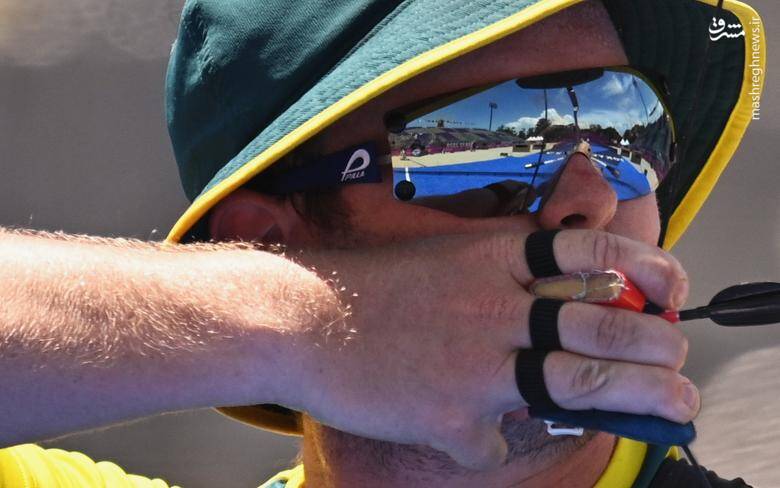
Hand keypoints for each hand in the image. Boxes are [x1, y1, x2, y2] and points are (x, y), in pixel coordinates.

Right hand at [288, 230, 694, 469]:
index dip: (645, 269)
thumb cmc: (369, 286)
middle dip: (658, 344)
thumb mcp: (442, 257)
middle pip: (602, 325)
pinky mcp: (451, 417)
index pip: (590, 254)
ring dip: (638, 395)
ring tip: (673, 404)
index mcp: (493, 259)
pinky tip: (474, 431)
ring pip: (581, 383)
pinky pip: (494, 440)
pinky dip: (492, 439)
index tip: (675, 286)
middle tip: (680, 357)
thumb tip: (555, 295)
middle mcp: (495, 308)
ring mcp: (477, 366)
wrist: (303, 320)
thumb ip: (499, 272)